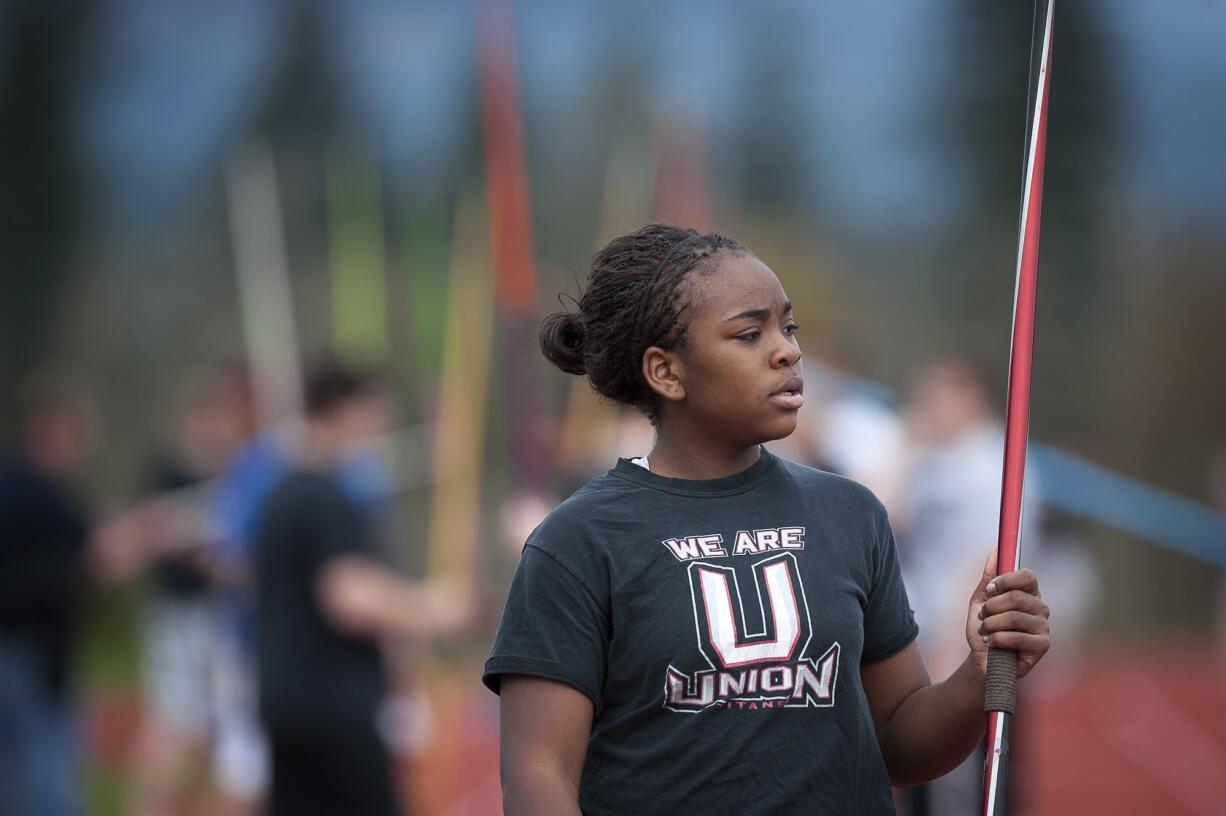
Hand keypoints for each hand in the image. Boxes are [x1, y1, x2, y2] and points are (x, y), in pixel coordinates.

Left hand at [966, 547, 1050, 679]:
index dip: (1005, 580)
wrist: (982, 659)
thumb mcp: (981, 599)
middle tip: (983, 616)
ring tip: (986, 632)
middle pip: (1017, 597)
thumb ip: (988, 576)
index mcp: (1028, 593)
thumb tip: (995, 548)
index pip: (1027, 575)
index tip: (989, 590)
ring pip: (1014, 617)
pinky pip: (1017, 637)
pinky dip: (997, 639)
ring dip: (991, 625)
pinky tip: (992, 643)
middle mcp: (1040, 607)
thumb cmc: (984, 628)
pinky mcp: (1043, 645)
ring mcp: (1044, 626)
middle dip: (991, 607)